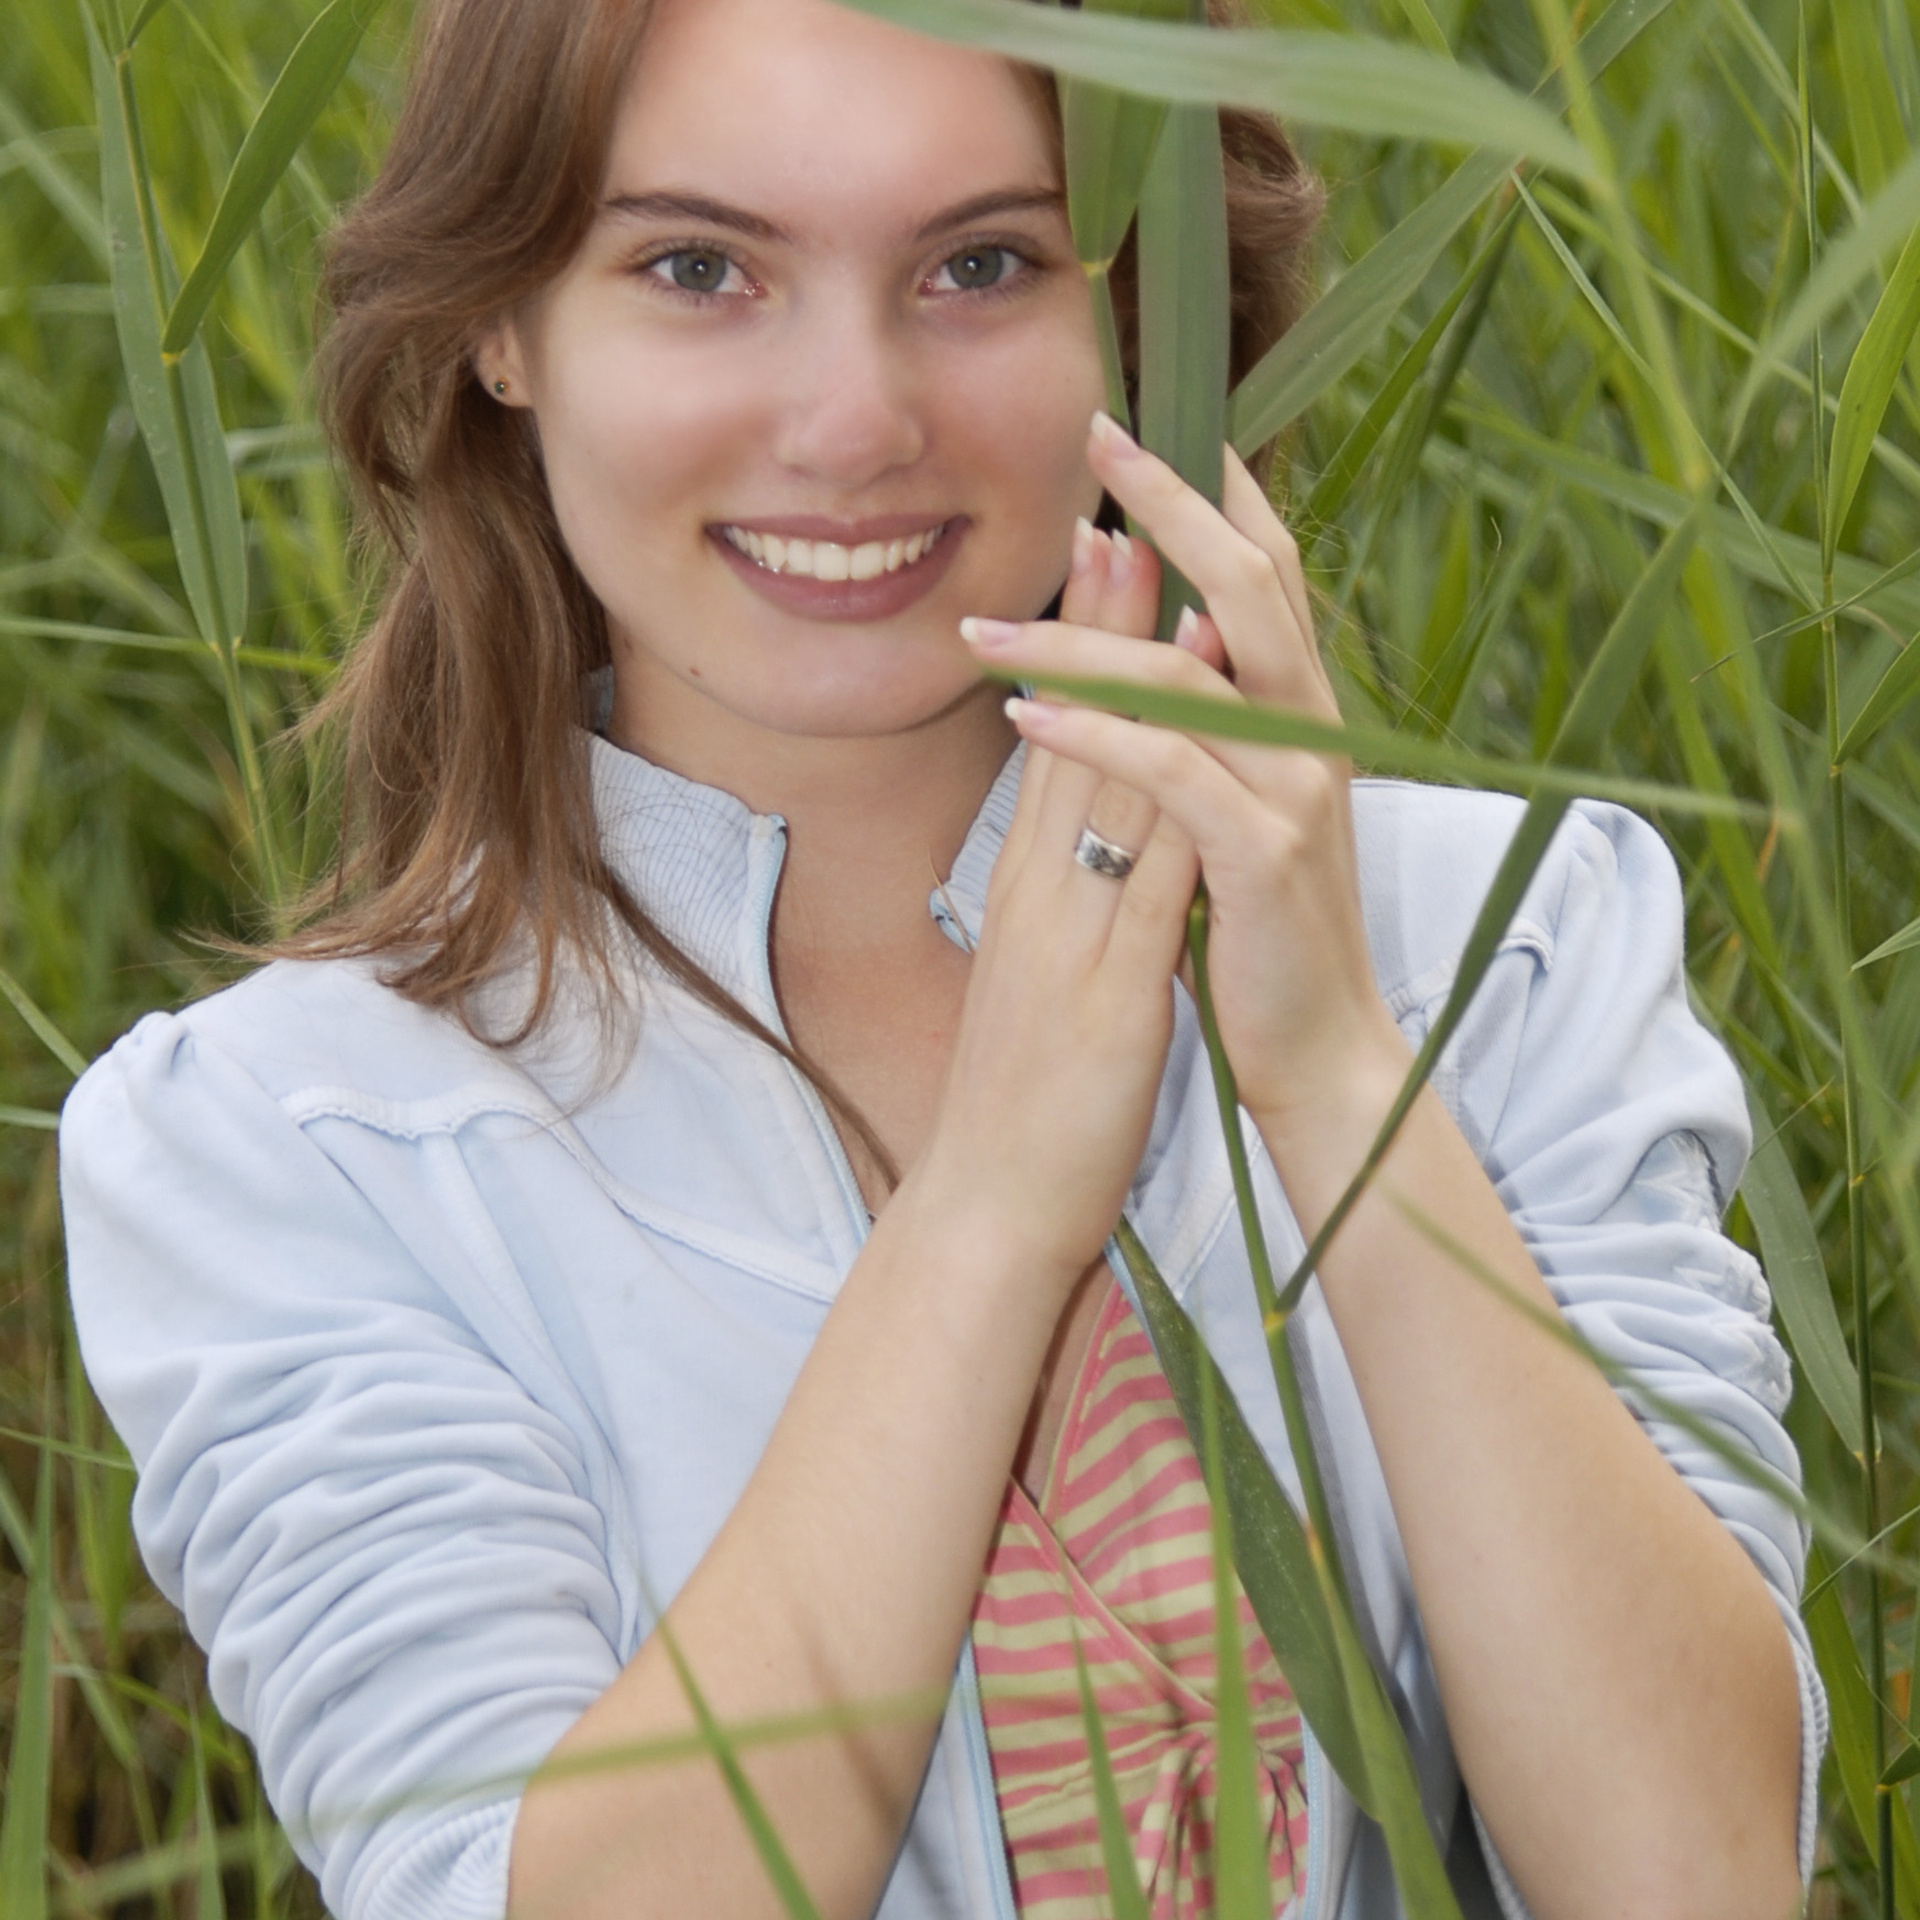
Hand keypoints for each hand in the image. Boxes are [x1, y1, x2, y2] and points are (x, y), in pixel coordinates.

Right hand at [906, 515, 1199, 1295]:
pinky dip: (1169, 789)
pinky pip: (1141, 876)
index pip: (1056, 746)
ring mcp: (1065, 935)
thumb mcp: (1038, 981)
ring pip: (1097, 779)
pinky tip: (1201, 727)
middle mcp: (1037, 893)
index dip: (1083, 644)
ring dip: (1129, 670)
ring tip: (1151, 570)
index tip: (1109, 547)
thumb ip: (1060, 906)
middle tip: (1119, 505)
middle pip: (1070, 734)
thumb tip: (1089, 839)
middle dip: (1098, 618)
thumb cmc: (1018, 1105)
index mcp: (1026, 891)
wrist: (985, 1210)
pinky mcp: (1101, 992)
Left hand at [961, 413, 1407, 1135]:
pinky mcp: (1264, 855)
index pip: (1262, 574)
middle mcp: (1312, 732)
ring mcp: (1296, 789)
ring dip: (1080, 638)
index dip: (1211, 492)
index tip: (1141, 426)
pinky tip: (1023, 717)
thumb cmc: (1264, 929)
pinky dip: (1096, 735)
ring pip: (1188, 674)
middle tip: (1094, 433)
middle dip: (1170, 503)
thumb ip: (1220, 725)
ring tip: (980, 629)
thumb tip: (1172, 637)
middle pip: (1247, 583)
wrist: (1322, 1048)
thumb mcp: (1242, 808)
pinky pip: (1172, 772)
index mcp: (1302, 714)